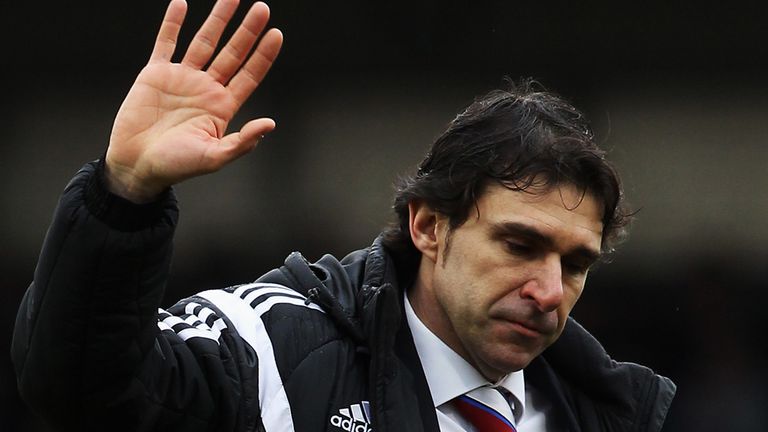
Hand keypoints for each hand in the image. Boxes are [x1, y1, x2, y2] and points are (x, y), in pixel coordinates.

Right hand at [105, 0, 282, 202]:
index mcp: (222, 107)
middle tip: (263, 8)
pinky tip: (182, 4)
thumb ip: (243, 142)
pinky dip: (172, 23)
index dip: (263, 55)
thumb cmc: (176, 166)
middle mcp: (205, 88)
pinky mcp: (155, 74)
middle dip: (247, 31)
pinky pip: (165, 42)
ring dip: (218, 20)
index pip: (249, 75)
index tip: (276, 34)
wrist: (136, 166)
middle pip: (232, 53)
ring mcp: (181, 79)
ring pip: (204, 42)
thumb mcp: (214, 158)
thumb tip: (270, 124)